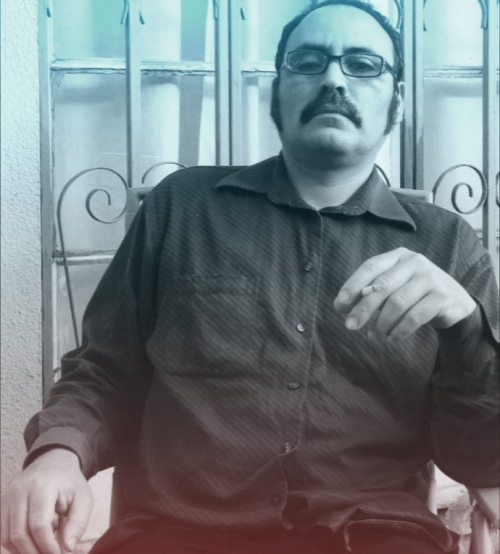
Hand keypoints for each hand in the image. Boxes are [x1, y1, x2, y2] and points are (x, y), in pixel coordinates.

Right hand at [1, 448, 92, 553]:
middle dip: (35, 552)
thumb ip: (77, 523)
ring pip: (7, 537)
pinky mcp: (2, 504)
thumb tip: (68, 548)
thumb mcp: (83, 498)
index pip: (39, 525)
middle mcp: (20, 491)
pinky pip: (2, 533)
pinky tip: (31, 545)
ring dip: (24, 551)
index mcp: (42, 487)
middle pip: (20, 534)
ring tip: (43, 549)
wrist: (54, 463)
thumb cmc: (70, 483)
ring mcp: (7, 497)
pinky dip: (14, 546)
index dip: (48, 546)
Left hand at [333, 247, 476, 340]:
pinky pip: (414, 317)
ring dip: (381, 323)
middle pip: (382, 286)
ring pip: (397, 303)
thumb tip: (341, 306)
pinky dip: (398, 331)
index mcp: (398, 256)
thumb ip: (370, 292)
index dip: (353, 285)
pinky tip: (390, 338)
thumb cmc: (414, 294)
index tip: (339, 304)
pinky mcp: (442, 297)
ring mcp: (430, 278)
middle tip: (350, 326)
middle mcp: (415, 262)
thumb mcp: (393, 287)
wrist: (454, 302)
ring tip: (374, 336)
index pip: (370, 266)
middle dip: (363, 309)